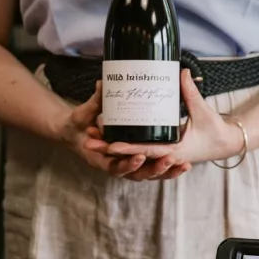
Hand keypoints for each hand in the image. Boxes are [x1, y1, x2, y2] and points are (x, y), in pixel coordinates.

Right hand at [64, 80, 190, 179]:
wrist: (76, 134)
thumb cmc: (75, 126)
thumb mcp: (82, 115)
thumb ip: (93, 102)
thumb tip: (101, 83)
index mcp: (100, 160)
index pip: (116, 168)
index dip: (129, 164)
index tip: (140, 156)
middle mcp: (116, 166)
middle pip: (139, 175)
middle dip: (156, 170)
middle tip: (171, 160)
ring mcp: (128, 165)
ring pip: (150, 174)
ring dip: (167, 172)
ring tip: (184, 166)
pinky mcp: (138, 160)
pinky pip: (154, 167)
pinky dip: (167, 168)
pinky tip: (184, 165)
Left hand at [94, 69, 244, 177]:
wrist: (224, 143)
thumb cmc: (215, 130)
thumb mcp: (202, 111)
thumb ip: (190, 92)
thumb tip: (181, 71)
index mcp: (175, 151)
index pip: (147, 151)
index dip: (128, 149)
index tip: (110, 145)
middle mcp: (165, 157)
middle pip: (132, 156)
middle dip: (110, 150)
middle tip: (89, 141)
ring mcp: (162, 156)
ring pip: (132, 156)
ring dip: (112, 148)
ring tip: (91, 138)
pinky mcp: (161, 152)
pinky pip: (139, 153)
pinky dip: (123, 147)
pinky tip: (107, 138)